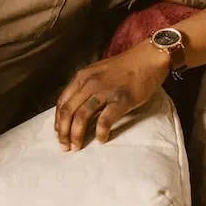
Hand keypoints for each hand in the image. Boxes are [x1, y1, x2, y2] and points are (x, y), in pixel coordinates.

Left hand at [54, 40, 170, 150]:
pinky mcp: (121, 100)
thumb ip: (84, 87)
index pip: (62, 102)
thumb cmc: (123, 67)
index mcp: (81, 77)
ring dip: (76, 134)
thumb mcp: (96, 72)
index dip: (57, 121)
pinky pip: (105, 119)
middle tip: (65, 147)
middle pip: (68, 111)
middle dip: (63, 132)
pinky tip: (101, 139)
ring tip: (77, 147)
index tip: (58, 135)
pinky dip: (100, 132)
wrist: (147, 59)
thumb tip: (75, 109)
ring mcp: (105, 92)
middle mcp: (89, 83)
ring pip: (82, 116)